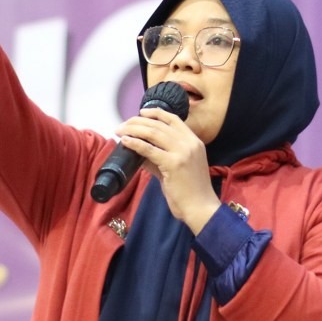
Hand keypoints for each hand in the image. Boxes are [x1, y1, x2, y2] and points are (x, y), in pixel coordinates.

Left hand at [115, 106, 220, 232]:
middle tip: (123, 125)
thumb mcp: (178, 168)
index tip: (141, 113)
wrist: (201, 207)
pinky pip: (148, 149)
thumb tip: (140, 150)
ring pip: (153, 133)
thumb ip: (160, 157)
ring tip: (120, 131)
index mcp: (194, 142)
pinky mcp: (173, 163)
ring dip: (133, 129)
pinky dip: (134, 143)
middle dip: (138, 122)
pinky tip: (125, 141)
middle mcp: (189, 143)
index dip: (156, 113)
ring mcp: (182, 152)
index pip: (174, 119)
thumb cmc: (190, 191)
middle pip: (159, 124)